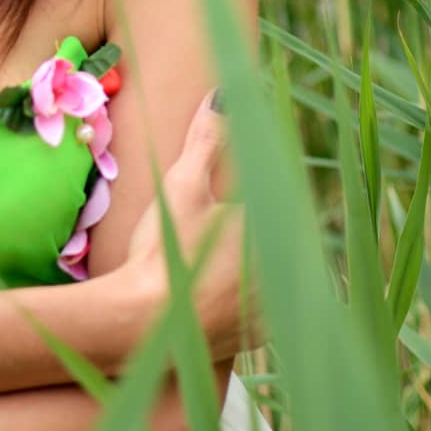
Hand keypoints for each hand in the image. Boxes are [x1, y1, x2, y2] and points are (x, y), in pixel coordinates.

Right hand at [123, 92, 263, 358]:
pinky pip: (269, 312)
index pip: (287, 197)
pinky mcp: (260, 336)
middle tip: (226, 228)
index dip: (264, 195)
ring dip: (266, 268)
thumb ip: (207, 138)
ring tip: (228, 262)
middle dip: (264, 231)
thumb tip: (223, 94)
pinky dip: (253, 302)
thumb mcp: (183, 185)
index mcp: (277, 225)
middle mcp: (288, 267)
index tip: (239, 198)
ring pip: (281, 276)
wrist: (142, 323)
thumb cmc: (165, 248)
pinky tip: (227, 294)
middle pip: (288, 238)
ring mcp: (276, 306)